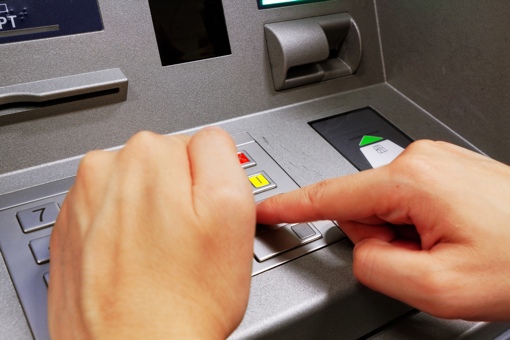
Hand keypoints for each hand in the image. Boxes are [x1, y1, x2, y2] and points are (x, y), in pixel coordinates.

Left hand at [48, 128, 255, 338]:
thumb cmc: (183, 300)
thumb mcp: (232, 212)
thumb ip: (222, 155)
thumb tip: (207, 141)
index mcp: (150, 155)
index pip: (201, 144)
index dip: (215, 183)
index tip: (209, 212)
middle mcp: (107, 169)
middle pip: (166, 164)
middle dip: (181, 193)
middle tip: (188, 239)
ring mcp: (84, 200)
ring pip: (137, 189)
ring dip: (151, 212)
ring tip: (161, 255)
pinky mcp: (71, 229)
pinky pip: (112, 215)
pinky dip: (125, 231)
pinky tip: (136, 262)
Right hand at [257, 140, 509, 320]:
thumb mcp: (437, 286)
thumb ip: (375, 266)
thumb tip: (360, 248)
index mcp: (411, 180)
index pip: (329, 194)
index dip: (290, 205)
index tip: (263, 206)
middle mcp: (421, 160)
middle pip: (362, 206)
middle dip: (381, 240)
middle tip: (424, 259)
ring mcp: (435, 161)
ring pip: (386, 206)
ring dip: (404, 235)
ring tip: (445, 248)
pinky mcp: (446, 169)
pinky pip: (408, 201)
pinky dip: (418, 225)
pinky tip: (452, 236)